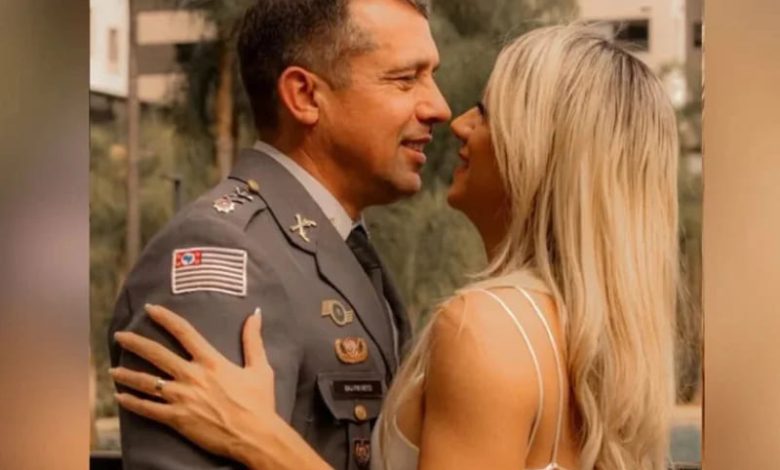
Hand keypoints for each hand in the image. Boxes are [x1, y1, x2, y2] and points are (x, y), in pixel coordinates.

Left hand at [110, 304, 276, 462]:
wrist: (255, 436)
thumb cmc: (259, 403)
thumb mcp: (260, 368)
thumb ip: (253, 340)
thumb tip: (256, 314)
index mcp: (211, 361)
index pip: (184, 332)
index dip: (165, 318)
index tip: (150, 309)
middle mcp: (192, 375)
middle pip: (157, 353)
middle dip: (135, 343)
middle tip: (119, 336)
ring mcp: (182, 398)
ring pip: (146, 382)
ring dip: (126, 374)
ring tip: (112, 369)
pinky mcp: (176, 418)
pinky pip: (148, 409)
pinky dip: (132, 403)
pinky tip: (119, 398)